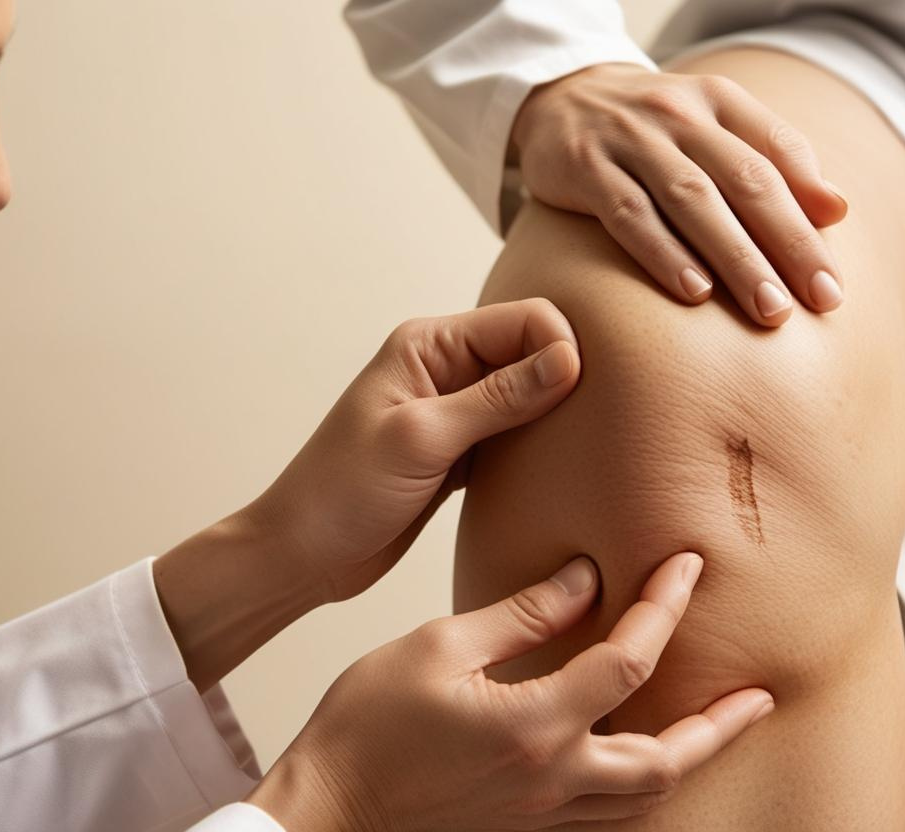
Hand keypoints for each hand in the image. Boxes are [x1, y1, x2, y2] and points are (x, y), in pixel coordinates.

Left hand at [247, 298, 580, 603]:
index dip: (564, 349)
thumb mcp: (422, 440)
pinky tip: (557, 473)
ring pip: (532, 396)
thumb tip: (570, 360)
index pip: (526, 319)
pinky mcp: (462, 453)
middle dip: (571, 379)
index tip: (581, 397)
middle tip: (601, 426)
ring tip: (587, 450)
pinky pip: (517, 436)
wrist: (303, 556)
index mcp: (429, 344)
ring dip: (558, 416)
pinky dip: (540, 449)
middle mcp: (445, 368)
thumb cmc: (341, 492)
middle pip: (535, 351)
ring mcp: (455, 411)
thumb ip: (497, 399)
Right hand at [247, 552, 774, 829]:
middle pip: (667, 760)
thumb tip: (583, 579)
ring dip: (690, 760)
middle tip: (759, 692)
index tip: (686, 566)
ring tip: (720, 727)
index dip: (665, 609)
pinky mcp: (524, 828)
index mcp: (532, 726)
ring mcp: (541, 813)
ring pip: (645, 800)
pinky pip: (607, 818)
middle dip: (720, 724)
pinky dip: (642, 790)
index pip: (628, 663)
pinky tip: (643, 765)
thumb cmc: (367, 726)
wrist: (329, 808)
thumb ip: (520, 615)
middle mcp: (551, 780)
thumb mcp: (438, 648)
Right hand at [511, 62, 848, 326]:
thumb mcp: (713, 126)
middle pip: (744, 180)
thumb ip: (772, 162)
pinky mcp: (584, 167)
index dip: (813, 215)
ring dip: (735, 256)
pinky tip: (694, 291)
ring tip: (767, 307)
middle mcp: (679, 114)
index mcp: (720, 101)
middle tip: (818, 301)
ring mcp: (629, 139)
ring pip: (692, 200)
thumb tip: (837, 210)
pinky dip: (663, 253)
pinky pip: (628, 213)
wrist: (559, 97)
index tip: (833, 280)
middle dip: (787, 243)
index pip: (779, 153)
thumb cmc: (652, 130)